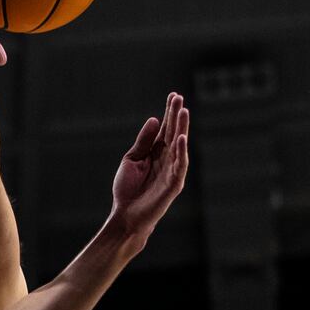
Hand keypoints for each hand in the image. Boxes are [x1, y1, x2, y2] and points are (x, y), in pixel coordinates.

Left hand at [110, 93, 189, 237]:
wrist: (125, 215)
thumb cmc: (128, 189)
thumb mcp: (132, 159)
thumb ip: (143, 141)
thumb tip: (154, 119)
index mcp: (156, 152)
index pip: (166, 128)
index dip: (169, 112)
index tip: (173, 95)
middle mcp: (167, 159)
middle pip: (174, 133)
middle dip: (177, 115)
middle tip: (180, 97)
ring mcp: (172, 171)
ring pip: (180, 146)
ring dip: (182, 128)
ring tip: (183, 111)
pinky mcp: (173, 185)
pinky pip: (180, 166)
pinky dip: (182, 152)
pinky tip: (181, 138)